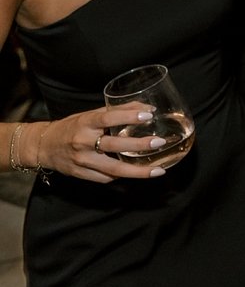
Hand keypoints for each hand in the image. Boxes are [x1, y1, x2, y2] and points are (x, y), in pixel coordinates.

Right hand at [36, 106, 171, 182]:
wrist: (44, 146)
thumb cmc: (73, 126)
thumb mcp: (92, 114)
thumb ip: (118, 111)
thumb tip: (148, 108)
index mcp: (85, 123)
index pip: (108, 119)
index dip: (128, 117)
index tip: (148, 115)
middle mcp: (83, 142)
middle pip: (113, 146)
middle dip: (139, 145)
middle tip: (160, 142)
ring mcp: (81, 161)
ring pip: (112, 169)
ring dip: (137, 171)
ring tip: (158, 170)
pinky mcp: (80, 174)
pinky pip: (105, 178)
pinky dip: (122, 176)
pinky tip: (136, 173)